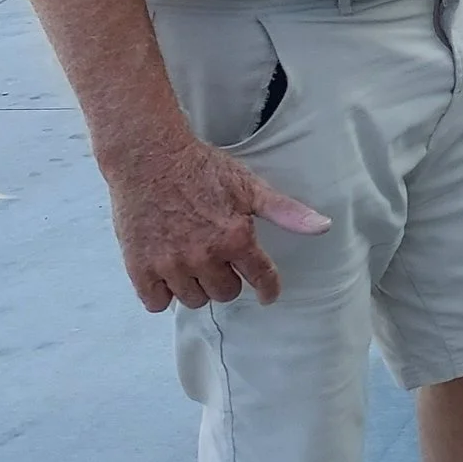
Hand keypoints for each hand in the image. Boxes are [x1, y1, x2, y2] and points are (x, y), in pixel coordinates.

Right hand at [107, 134, 330, 311]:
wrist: (149, 158)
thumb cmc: (202, 169)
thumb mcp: (250, 186)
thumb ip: (286, 212)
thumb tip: (323, 227)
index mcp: (235, 238)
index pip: (261, 279)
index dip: (268, 289)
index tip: (268, 295)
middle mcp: (204, 256)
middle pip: (225, 293)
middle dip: (227, 280)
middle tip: (220, 259)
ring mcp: (170, 264)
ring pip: (193, 300)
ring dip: (197, 287)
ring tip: (194, 263)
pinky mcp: (139, 268)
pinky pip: (156, 303)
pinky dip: (163, 294)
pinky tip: (168, 275)